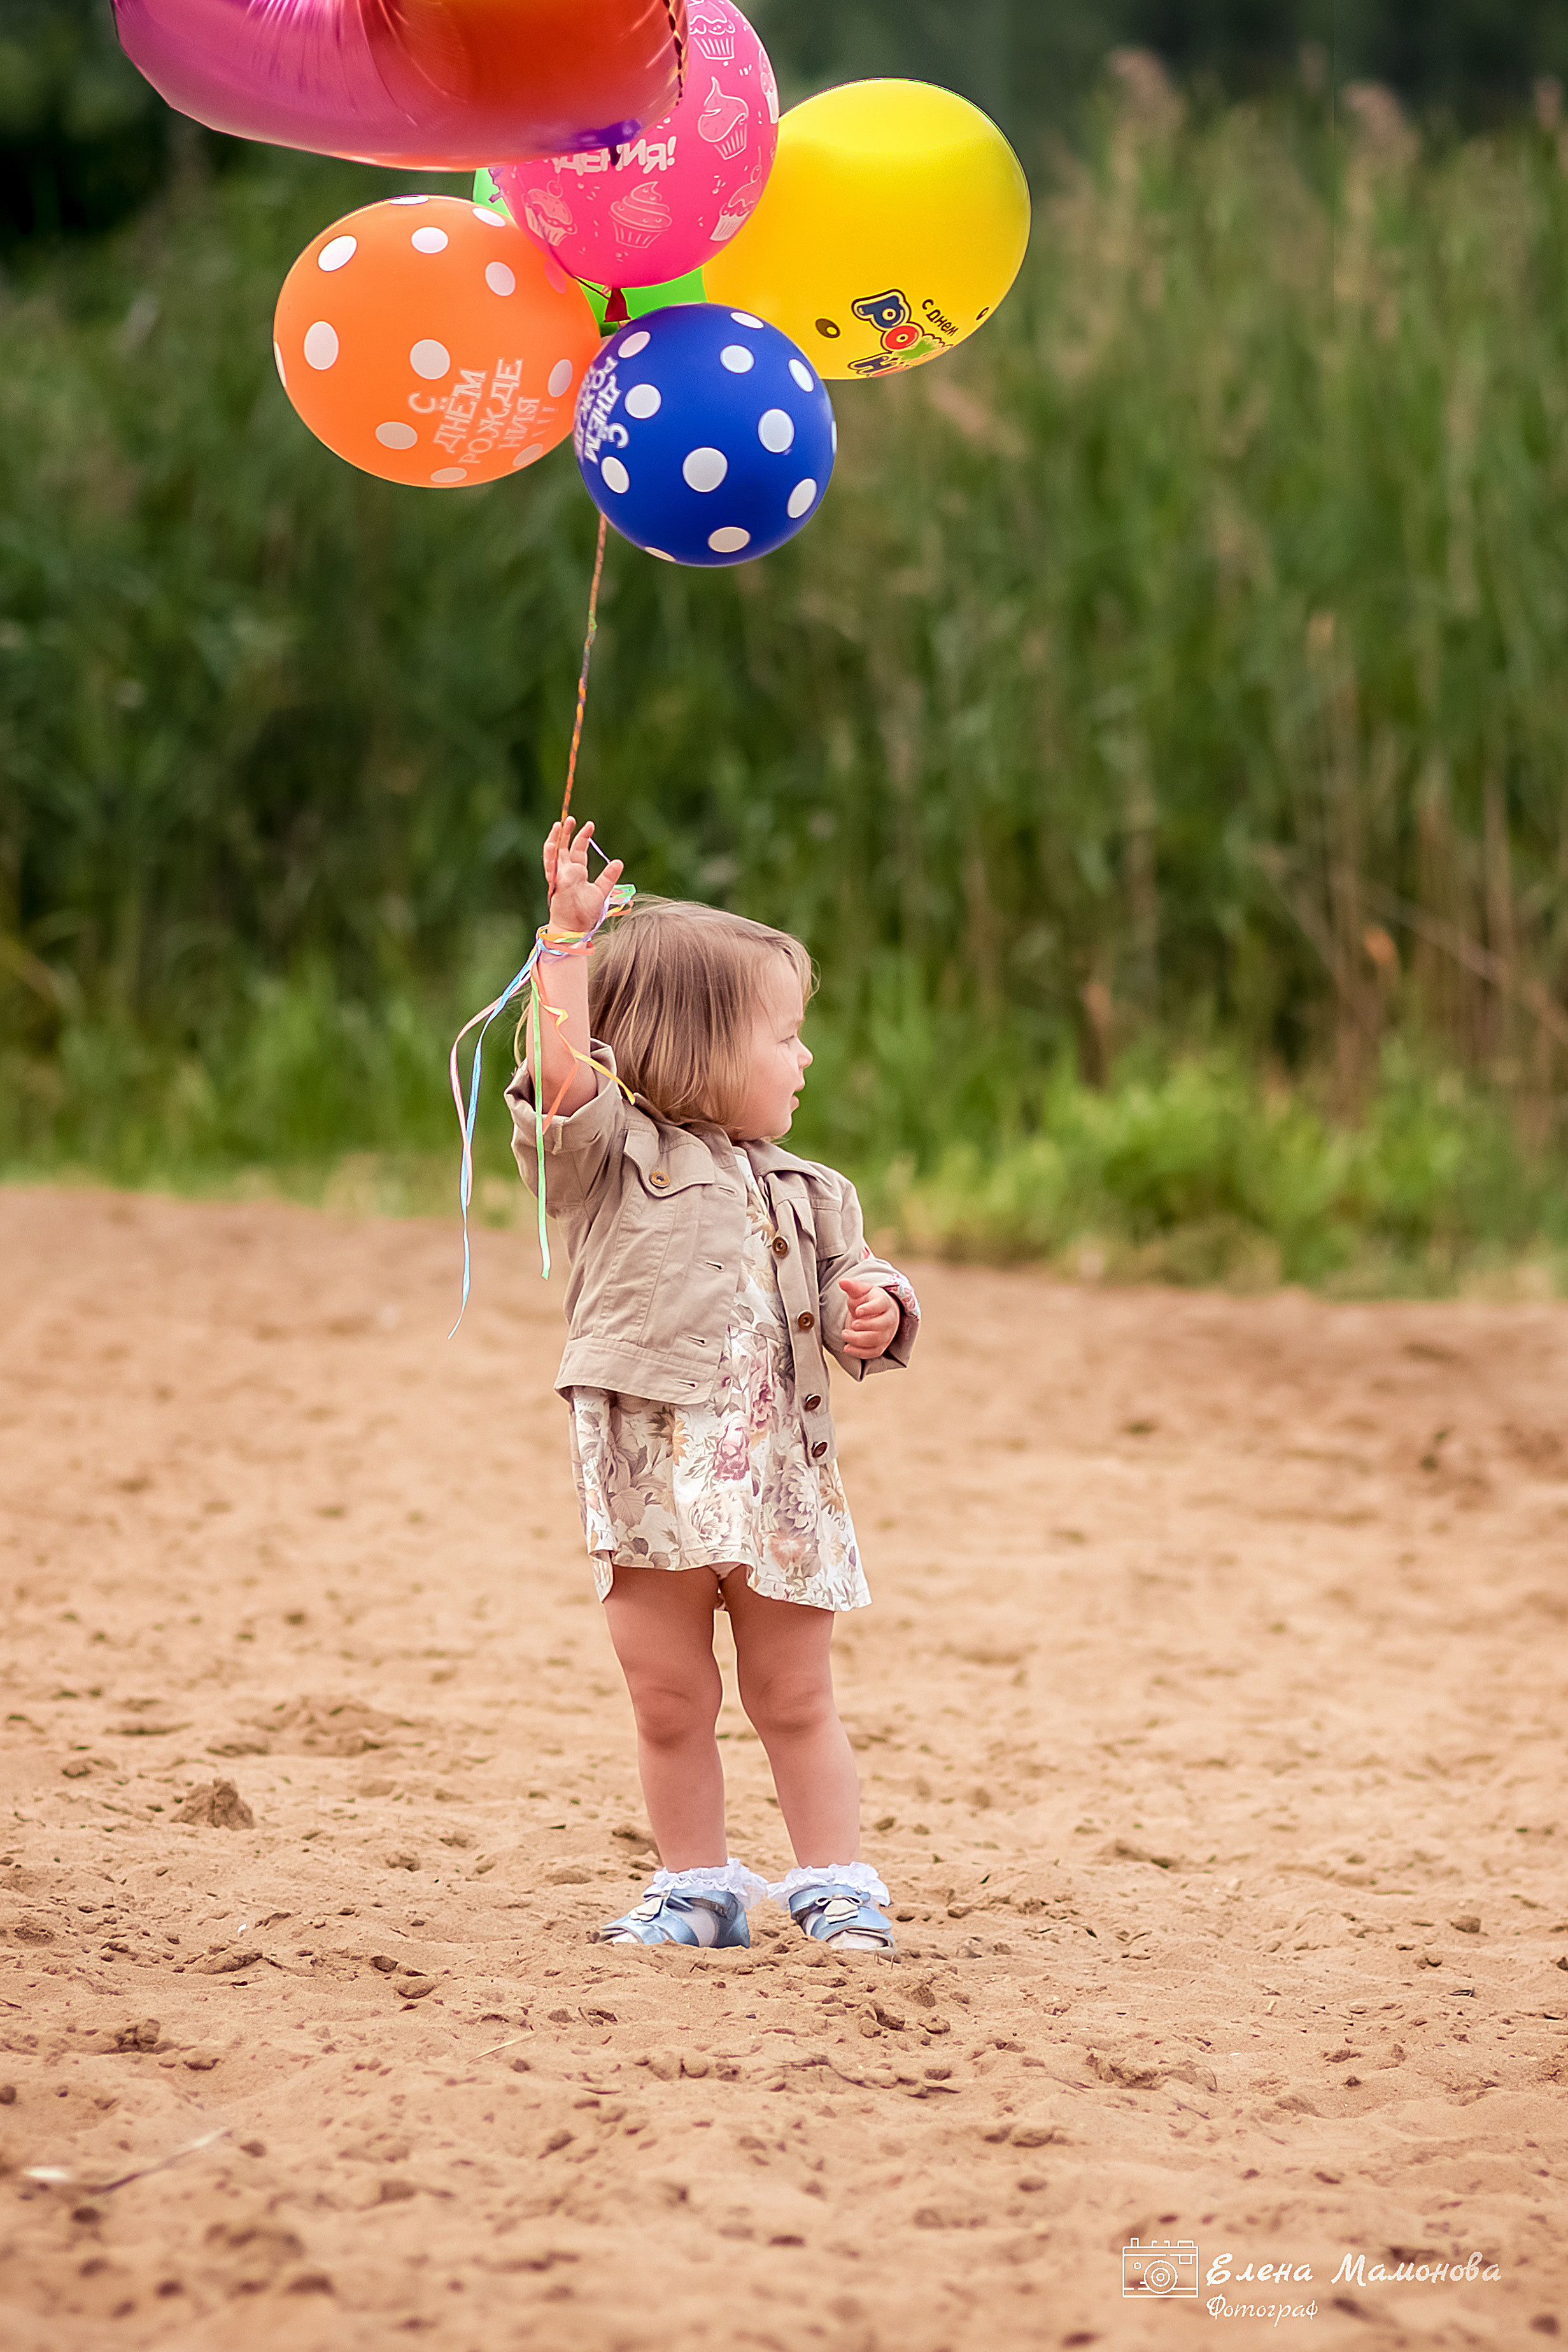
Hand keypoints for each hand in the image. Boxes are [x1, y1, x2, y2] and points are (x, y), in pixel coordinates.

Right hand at [543, 815, 623, 935]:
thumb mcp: (601, 891)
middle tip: (571, 818)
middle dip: (567, 832)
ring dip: (555, 839)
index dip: (583, 837)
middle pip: (564, 847)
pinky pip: (550, 867)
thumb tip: (619, 861)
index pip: (578, 850)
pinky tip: (552, 843)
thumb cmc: (585, 913)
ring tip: (559, 824)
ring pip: (553, 853)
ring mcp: (559, 876)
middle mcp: (566, 872)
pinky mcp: (556, 883)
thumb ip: (608, 876)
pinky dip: (550, 855)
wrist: (574, 929)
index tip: (590, 824)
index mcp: (577, 872)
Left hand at [838, 1273, 900, 1360]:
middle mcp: (889, 1319)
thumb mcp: (861, 1291)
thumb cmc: (867, 1301)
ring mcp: (887, 1334)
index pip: (881, 1305)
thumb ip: (852, 1287)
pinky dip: (860, 1353)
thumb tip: (842, 1282)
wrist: (877, 1313)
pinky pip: (873, 1352)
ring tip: (844, 1334)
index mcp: (884, 1302)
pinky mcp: (881, 1346)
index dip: (870, 1309)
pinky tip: (847, 1348)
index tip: (858, 1311)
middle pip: (881, 1326)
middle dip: (865, 1327)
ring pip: (876, 1341)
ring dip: (859, 1340)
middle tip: (850, 1325)